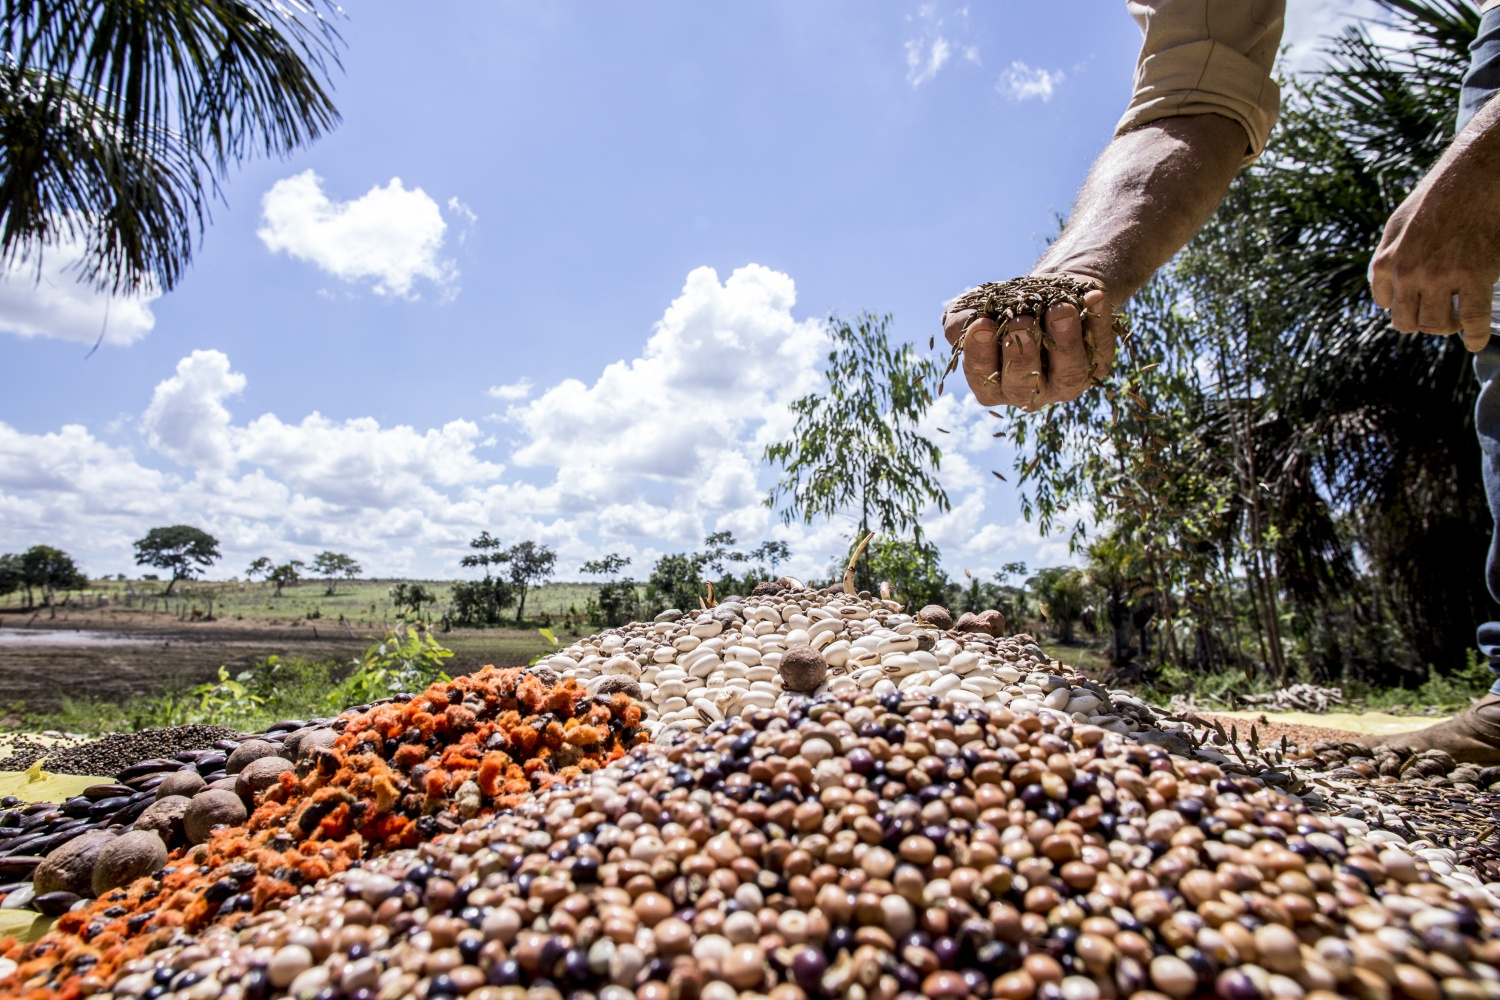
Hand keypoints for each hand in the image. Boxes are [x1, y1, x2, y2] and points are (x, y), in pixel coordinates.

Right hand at [942, 275, 1116, 410]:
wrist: (1047, 294)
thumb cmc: (1004, 308)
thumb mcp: (975, 310)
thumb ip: (960, 321)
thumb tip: (971, 323)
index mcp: (995, 384)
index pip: (984, 380)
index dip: (981, 355)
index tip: (982, 324)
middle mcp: (1031, 391)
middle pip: (1025, 386)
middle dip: (1022, 353)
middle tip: (1022, 321)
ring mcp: (1066, 382)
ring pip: (1068, 374)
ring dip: (1064, 341)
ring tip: (1060, 309)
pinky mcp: (1097, 364)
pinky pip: (1100, 347)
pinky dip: (1099, 320)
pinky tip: (1094, 297)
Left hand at [1370, 144, 1499, 351]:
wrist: (1473, 174)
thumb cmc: (1438, 196)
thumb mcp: (1398, 224)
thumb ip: (1389, 254)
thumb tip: (1384, 279)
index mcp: (1386, 262)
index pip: (1386, 303)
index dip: (1402, 307)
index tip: (1416, 305)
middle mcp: (1408, 274)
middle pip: (1407, 322)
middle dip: (1421, 323)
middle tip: (1438, 317)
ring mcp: (1440, 277)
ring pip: (1436, 324)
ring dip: (1445, 328)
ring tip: (1456, 322)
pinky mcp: (1473, 276)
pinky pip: (1471, 318)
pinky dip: (1474, 336)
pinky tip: (1475, 342)